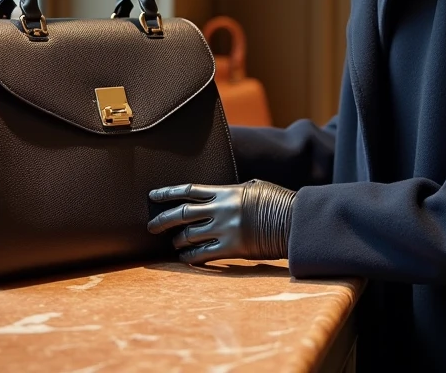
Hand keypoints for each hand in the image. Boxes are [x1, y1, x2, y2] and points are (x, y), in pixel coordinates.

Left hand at [147, 180, 296, 264]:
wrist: (294, 221)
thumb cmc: (278, 202)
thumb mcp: (254, 187)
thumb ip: (232, 192)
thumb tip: (218, 195)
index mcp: (226, 192)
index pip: (189, 190)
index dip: (168, 192)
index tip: (153, 196)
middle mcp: (221, 209)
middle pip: (182, 214)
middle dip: (163, 220)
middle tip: (152, 226)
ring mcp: (225, 229)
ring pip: (189, 236)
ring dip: (178, 241)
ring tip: (175, 244)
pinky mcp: (231, 248)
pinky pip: (202, 254)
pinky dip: (190, 257)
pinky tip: (185, 258)